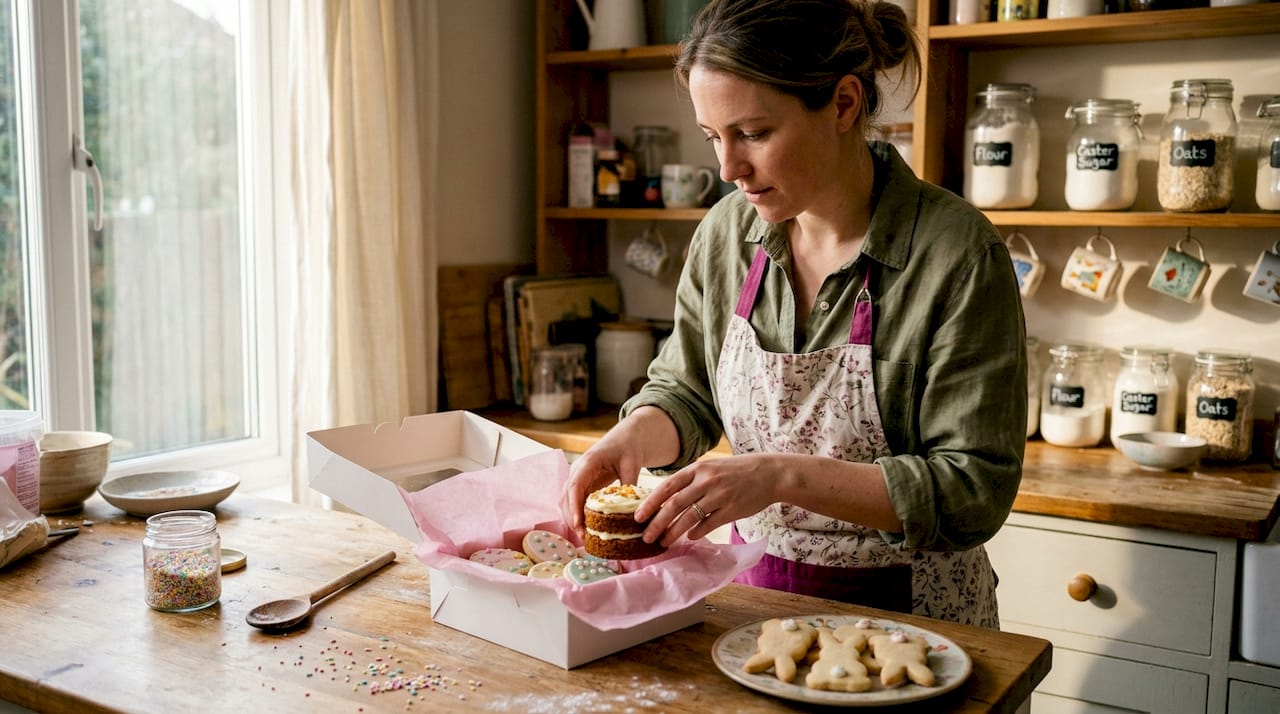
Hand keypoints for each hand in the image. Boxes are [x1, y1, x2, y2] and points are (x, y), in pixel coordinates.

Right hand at [559, 438, 644, 532]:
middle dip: (571, 518)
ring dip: (571, 518)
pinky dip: (575, 515)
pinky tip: (585, 528)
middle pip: (566, 497)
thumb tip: (632, 508)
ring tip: (584, 536)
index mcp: (588, 462)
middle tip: (583, 536)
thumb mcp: (632, 463)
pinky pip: (572, 502)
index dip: (574, 506)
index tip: (578, 523)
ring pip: (565, 501)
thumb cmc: (627, 448)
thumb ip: (629, 483)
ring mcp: (576, 478)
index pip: (575, 486)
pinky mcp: (581, 485)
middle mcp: (577, 470)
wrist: (625, 439)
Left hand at [635, 453, 782, 547]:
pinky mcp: (731, 510)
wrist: (769, 474)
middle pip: (674, 504)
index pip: (667, 486)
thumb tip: (667, 500)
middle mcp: (706, 481)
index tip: (638, 516)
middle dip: (657, 522)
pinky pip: (708, 524)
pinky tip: (690, 538)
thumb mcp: (711, 468)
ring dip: (673, 532)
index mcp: (698, 469)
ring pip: (689, 517)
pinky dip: (697, 532)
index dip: (650, 502)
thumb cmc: (736, 471)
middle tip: (646, 536)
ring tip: (664, 542)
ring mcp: (719, 495)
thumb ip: (690, 481)